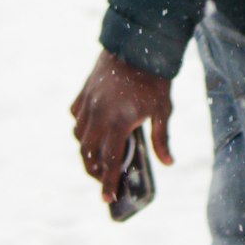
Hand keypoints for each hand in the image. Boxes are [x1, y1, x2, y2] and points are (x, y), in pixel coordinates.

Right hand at [71, 49, 173, 203]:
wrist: (137, 44)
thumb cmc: (154, 78)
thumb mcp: (163, 110)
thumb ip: (161, 139)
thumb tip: (168, 163)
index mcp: (118, 123)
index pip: (111, 162)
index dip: (108, 183)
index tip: (107, 199)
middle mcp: (98, 116)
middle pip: (88, 154)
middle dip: (94, 171)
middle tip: (104, 180)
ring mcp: (88, 104)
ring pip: (79, 137)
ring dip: (86, 152)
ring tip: (97, 159)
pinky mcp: (83, 92)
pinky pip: (76, 117)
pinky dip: (80, 128)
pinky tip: (90, 131)